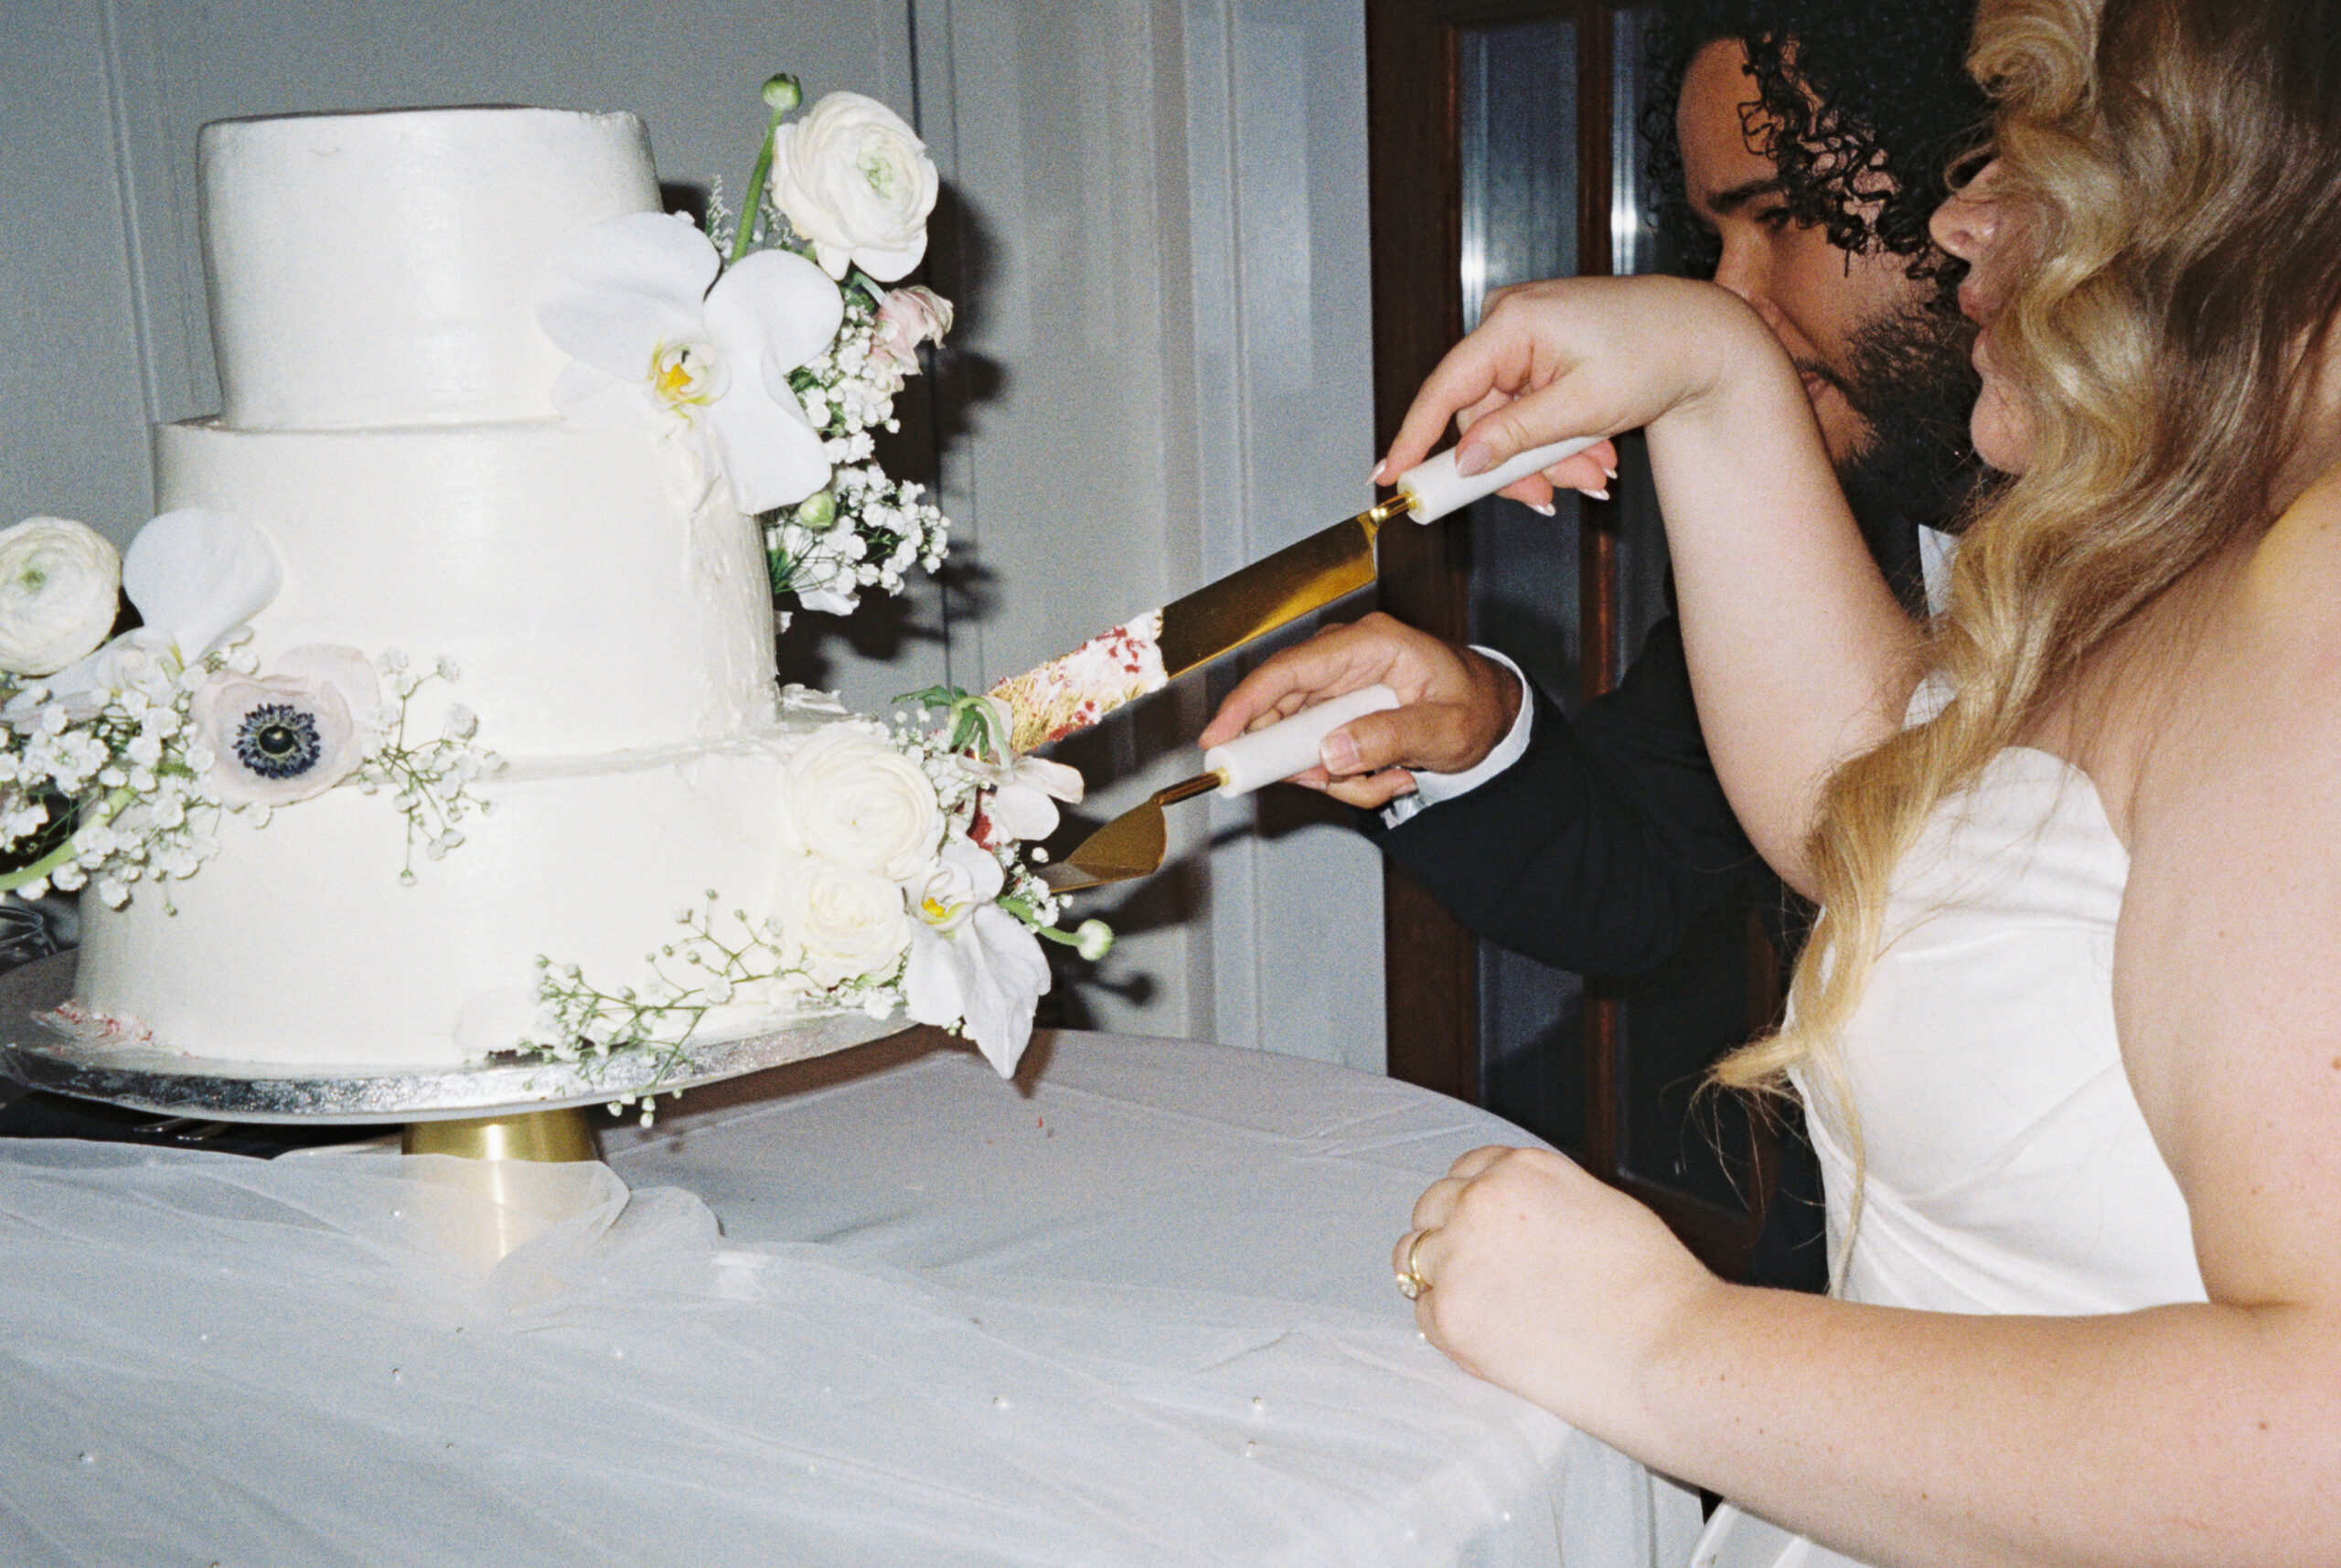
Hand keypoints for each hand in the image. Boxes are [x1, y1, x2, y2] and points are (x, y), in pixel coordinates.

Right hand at [1197, 614, 1523, 808]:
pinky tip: (1388, 774)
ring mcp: (1338, 686)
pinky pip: (1319, 754)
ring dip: (1338, 776)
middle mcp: (1345, 660)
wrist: (1493, 713)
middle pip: (1284, 713)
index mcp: (1369, 645)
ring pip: (1301, 743)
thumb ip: (1391, 738)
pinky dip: (1347, 777)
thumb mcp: (1445, 728)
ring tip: (1391, 778)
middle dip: (1306, 760)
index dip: (1245, 704)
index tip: (1217, 740)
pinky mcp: (1338, 711)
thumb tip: (1331, 750)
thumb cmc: (1476, 707)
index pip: (1288, 671)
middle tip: (1337, 784)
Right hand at [1377, 275, 1773, 508]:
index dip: (1413, 438)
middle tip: (1553, 496)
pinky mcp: (1542, 354)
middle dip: (1520, 464)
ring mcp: (1526, 338)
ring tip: (1596, 470)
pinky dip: (1557, 440)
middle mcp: (1511, 322)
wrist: (1706, 336)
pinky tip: (1593, 450)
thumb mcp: (1584, 407)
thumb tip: (1464, 461)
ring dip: (1548, 459)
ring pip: (1509, 424)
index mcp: (1514, 321)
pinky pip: (1529, 412)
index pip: (1445, 389)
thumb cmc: (1658, 352)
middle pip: (1482, 419)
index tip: (1390, 477)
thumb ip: (1516, 436)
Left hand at [1393, 1145, 1717, 1428]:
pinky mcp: (1449, 1315)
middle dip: (1450, 1235)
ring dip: (1440, 1276)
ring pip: (1415, 1257)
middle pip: (1432, 1207)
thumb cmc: (1654, 1290)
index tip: (1481, 1227)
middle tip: (1481, 1272)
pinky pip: (1424, 1312)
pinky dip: (1447, 1325)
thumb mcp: (1600, 1208)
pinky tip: (1490, 1336)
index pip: (1468, 1170)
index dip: (1474, 1201)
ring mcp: (1458, 1257)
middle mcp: (1481, 1203)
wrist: (1666, 1352)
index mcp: (1523, 1170)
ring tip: (1484, 1305)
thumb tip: (1523, 1224)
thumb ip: (1545, 1204)